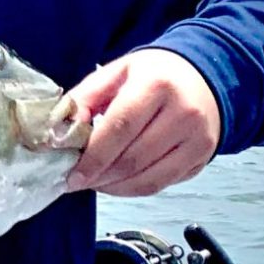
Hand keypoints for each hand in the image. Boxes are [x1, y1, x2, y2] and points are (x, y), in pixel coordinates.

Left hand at [58, 48, 221, 197]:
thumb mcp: (114, 74)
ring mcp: (198, 139)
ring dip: (115, 187)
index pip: (121, 128)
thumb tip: (59, 132)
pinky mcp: (203, 157)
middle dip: (100, 175)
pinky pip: (163, 184)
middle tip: (77, 180)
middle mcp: (184, 113)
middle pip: (134, 158)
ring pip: (149, 178)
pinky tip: (116, 183)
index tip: (72, 174)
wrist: (201, 78)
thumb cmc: (152, 76)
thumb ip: (83, 99)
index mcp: (156, 85)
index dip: (94, 156)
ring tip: (94, 182)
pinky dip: (134, 189)